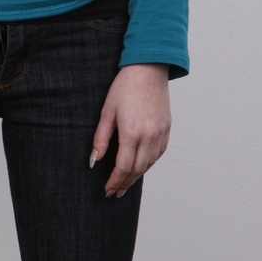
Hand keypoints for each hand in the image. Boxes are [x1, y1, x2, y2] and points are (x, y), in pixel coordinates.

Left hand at [89, 64, 170, 197]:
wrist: (148, 69)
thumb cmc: (124, 87)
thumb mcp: (107, 111)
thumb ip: (101, 138)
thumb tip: (94, 160)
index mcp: (132, 133)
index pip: (123, 167)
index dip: (114, 181)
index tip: (107, 189)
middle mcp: (149, 136)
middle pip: (137, 170)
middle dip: (125, 183)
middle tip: (115, 192)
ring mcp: (160, 133)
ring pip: (149, 163)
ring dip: (137, 176)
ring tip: (126, 183)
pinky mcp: (167, 128)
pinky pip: (159, 153)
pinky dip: (149, 163)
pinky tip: (141, 166)